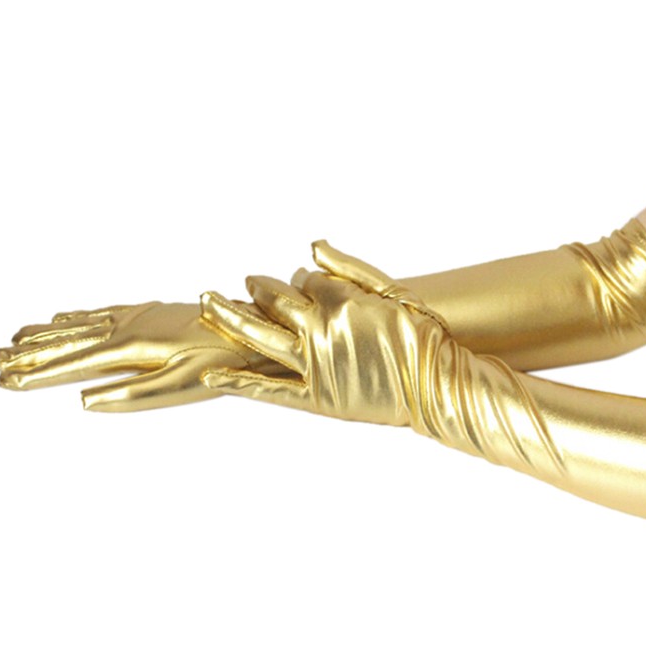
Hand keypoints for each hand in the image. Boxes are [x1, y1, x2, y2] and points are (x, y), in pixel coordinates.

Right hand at [0, 300, 283, 411]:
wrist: (251, 330)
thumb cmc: (221, 363)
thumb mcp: (181, 387)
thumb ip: (132, 395)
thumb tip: (85, 400)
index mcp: (133, 349)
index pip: (75, 363)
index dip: (38, 373)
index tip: (5, 379)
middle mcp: (129, 328)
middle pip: (71, 341)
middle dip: (31, 353)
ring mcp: (138, 317)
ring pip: (82, 324)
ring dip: (47, 333)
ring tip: (14, 338)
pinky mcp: (150, 312)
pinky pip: (104, 312)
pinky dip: (77, 316)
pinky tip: (63, 317)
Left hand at [200, 241, 452, 427]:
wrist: (439, 387)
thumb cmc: (425, 336)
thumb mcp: (396, 291)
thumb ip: (351, 267)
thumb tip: (312, 246)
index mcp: (341, 301)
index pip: (306, 281)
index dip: (303, 279)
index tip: (304, 282)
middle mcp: (321, 330)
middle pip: (276, 301)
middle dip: (261, 288)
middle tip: (248, 282)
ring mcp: (314, 365)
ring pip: (260, 336)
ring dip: (230, 316)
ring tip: (206, 301)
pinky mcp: (315, 399)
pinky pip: (269, 391)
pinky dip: (239, 384)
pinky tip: (211, 375)